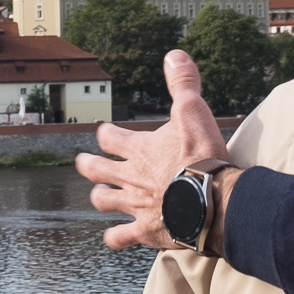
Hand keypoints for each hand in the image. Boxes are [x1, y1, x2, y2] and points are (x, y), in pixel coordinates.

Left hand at [76, 49, 241, 250]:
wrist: (211, 200)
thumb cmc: (202, 156)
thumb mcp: (193, 112)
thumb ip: (183, 84)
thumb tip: (174, 55)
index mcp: (140, 150)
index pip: (111, 138)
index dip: (106, 134)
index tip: (103, 133)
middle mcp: (130, 177)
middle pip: (99, 170)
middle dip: (89, 165)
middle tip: (82, 163)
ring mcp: (135, 206)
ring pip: (104, 202)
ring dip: (99, 198)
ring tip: (97, 196)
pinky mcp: (145, 231)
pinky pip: (122, 237)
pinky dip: (115, 238)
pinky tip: (112, 238)